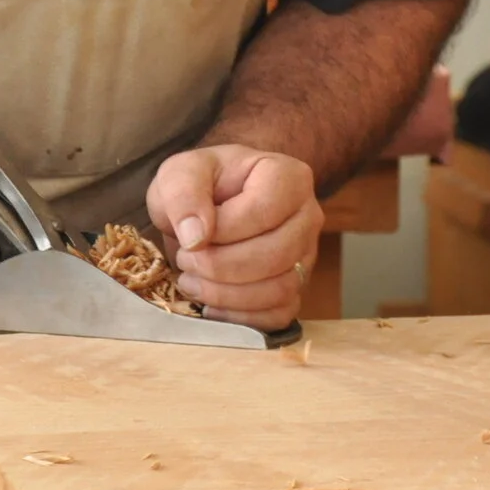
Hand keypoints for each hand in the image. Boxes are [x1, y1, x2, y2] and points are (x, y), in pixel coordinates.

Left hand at [146, 144, 321, 328]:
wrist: (211, 204)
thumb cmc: (202, 184)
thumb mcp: (181, 172)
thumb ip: (184, 194)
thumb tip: (196, 236)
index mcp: (288, 178)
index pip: (262, 212)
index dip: (221, 231)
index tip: (189, 236)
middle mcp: (307, 216)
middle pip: (275, 255)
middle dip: (220, 266)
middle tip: (185, 261)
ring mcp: (306, 255)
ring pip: (280, 289)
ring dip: (227, 295)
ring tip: (192, 282)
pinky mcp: (296, 288)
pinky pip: (279, 315)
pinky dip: (241, 318)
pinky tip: (210, 305)